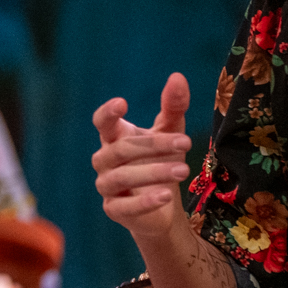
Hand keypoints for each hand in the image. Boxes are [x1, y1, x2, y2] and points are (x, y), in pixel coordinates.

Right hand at [92, 72, 193, 242]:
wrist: (160, 208)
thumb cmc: (160, 161)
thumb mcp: (170, 133)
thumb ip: (172, 107)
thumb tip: (178, 77)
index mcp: (113, 138)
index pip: (102, 123)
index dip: (108, 113)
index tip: (122, 103)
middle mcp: (105, 160)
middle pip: (120, 149)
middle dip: (154, 145)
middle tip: (186, 142)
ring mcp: (107, 186)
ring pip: (122, 176)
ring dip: (153, 172)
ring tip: (184, 169)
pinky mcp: (115, 210)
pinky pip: (125, 206)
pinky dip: (145, 201)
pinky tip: (166, 195)